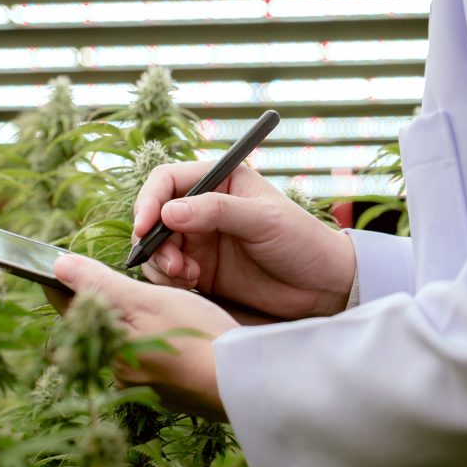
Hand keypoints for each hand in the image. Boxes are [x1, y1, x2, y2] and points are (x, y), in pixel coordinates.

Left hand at [52, 254, 237, 420]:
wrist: (243, 384)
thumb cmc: (196, 337)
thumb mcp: (147, 301)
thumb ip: (101, 284)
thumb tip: (58, 267)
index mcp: (106, 347)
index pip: (69, 307)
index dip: (65, 281)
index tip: (63, 264)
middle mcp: (117, 372)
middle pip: (99, 324)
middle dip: (105, 301)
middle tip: (117, 277)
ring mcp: (142, 386)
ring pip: (125, 341)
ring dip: (133, 321)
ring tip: (156, 302)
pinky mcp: (166, 392)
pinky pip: (149, 358)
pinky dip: (155, 341)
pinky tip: (176, 332)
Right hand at [133, 162, 356, 319]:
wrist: (321, 286)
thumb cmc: (301, 241)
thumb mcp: (263, 220)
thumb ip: (216, 212)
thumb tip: (168, 212)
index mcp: (219, 181)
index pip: (167, 181)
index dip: (149, 201)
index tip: (145, 227)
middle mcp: (202, 207)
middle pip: (154, 215)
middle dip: (154, 239)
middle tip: (172, 264)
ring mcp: (198, 239)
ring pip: (156, 245)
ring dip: (161, 261)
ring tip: (187, 276)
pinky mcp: (198, 269)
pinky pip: (166, 271)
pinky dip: (169, 278)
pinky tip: (193, 283)